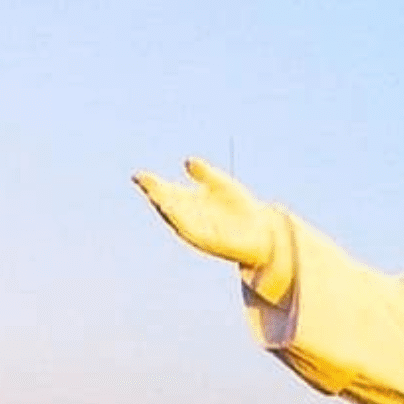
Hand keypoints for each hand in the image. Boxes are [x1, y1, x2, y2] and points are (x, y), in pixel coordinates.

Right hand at [133, 158, 273, 268]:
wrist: (265, 232)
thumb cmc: (241, 209)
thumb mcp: (222, 185)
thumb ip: (205, 173)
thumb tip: (188, 161)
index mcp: (190, 202)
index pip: (167, 192)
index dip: (152, 185)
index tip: (139, 176)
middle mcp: (190, 218)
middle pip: (168, 206)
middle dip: (157, 196)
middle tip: (146, 185)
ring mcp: (199, 231)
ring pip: (178, 221)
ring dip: (168, 211)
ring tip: (157, 198)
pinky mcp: (210, 243)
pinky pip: (194, 233)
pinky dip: (185, 225)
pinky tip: (179, 217)